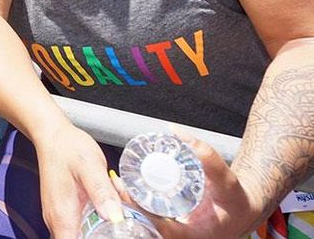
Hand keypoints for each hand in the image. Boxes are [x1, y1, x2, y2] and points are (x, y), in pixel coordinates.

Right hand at [35, 126, 124, 238]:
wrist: (52, 135)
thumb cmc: (68, 148)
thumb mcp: (90, 166)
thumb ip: (102, 191)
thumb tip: (116, 217)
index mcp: (62, 216)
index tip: (110, 235)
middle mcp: (57, 221)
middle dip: (103, 234)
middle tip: (121, 218)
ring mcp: (58, 217)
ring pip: (81, 235)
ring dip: (100, 228)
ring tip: (116, 206)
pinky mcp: (63, 211)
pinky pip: (80, 225)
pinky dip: (95, 219)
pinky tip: (107, 202)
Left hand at [118, 133, 261, 237]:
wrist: (243, 208)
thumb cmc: (237, 197)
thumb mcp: (226, 178)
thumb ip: (206, 155)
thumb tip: (176, 132)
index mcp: (196, 236)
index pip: (162, 230)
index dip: (142, 213)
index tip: (127, 192)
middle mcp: (183, 238)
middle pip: (149, 228)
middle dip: (130, 208)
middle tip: (116, 184)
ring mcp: (177, 234)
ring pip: (148, 225)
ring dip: (131, 207)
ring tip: (116, 184)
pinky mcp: (172, 228)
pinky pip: (152, 220)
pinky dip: (139, 207)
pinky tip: (127, 190)